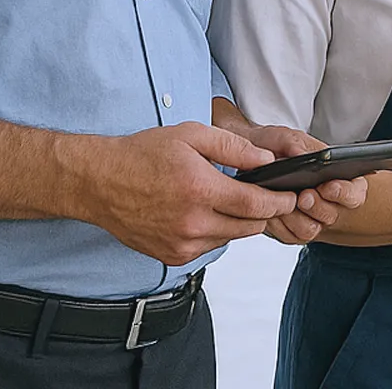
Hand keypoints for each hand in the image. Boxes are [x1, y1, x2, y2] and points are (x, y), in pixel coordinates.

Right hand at [64, 122, 299, 265]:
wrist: (99, 182)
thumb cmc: (143, 154)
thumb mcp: (191, 135)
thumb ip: (234, 147)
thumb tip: (267, 159)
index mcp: (200, 190)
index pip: (256, 205)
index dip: (280, 201)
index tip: (292, 196)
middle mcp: (192, 223)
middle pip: (249, 226)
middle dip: (263, 212)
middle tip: (265, 196)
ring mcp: (181, 244)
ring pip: (231, 238)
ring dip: (238, 222)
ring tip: (228, 199)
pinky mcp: (172, 256)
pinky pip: (209, 247)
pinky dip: (215, 232)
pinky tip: (203, 212)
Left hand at [228, 122, 367, 245]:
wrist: (255, 161)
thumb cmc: (277, 147)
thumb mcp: (286, 137)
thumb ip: (294, 143)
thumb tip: (300, 155)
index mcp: (341, 179)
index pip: (354, 192)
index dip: (343, 192)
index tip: (328, 186)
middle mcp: (330, 203)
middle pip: (331, 215)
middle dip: (317, 206)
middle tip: (304, 196)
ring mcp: (311, 219)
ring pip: (309, 230)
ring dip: (295, 217)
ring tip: (282, 202)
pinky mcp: (292, 231)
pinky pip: (288, 235)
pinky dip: (278, 224)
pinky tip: (270, 210)